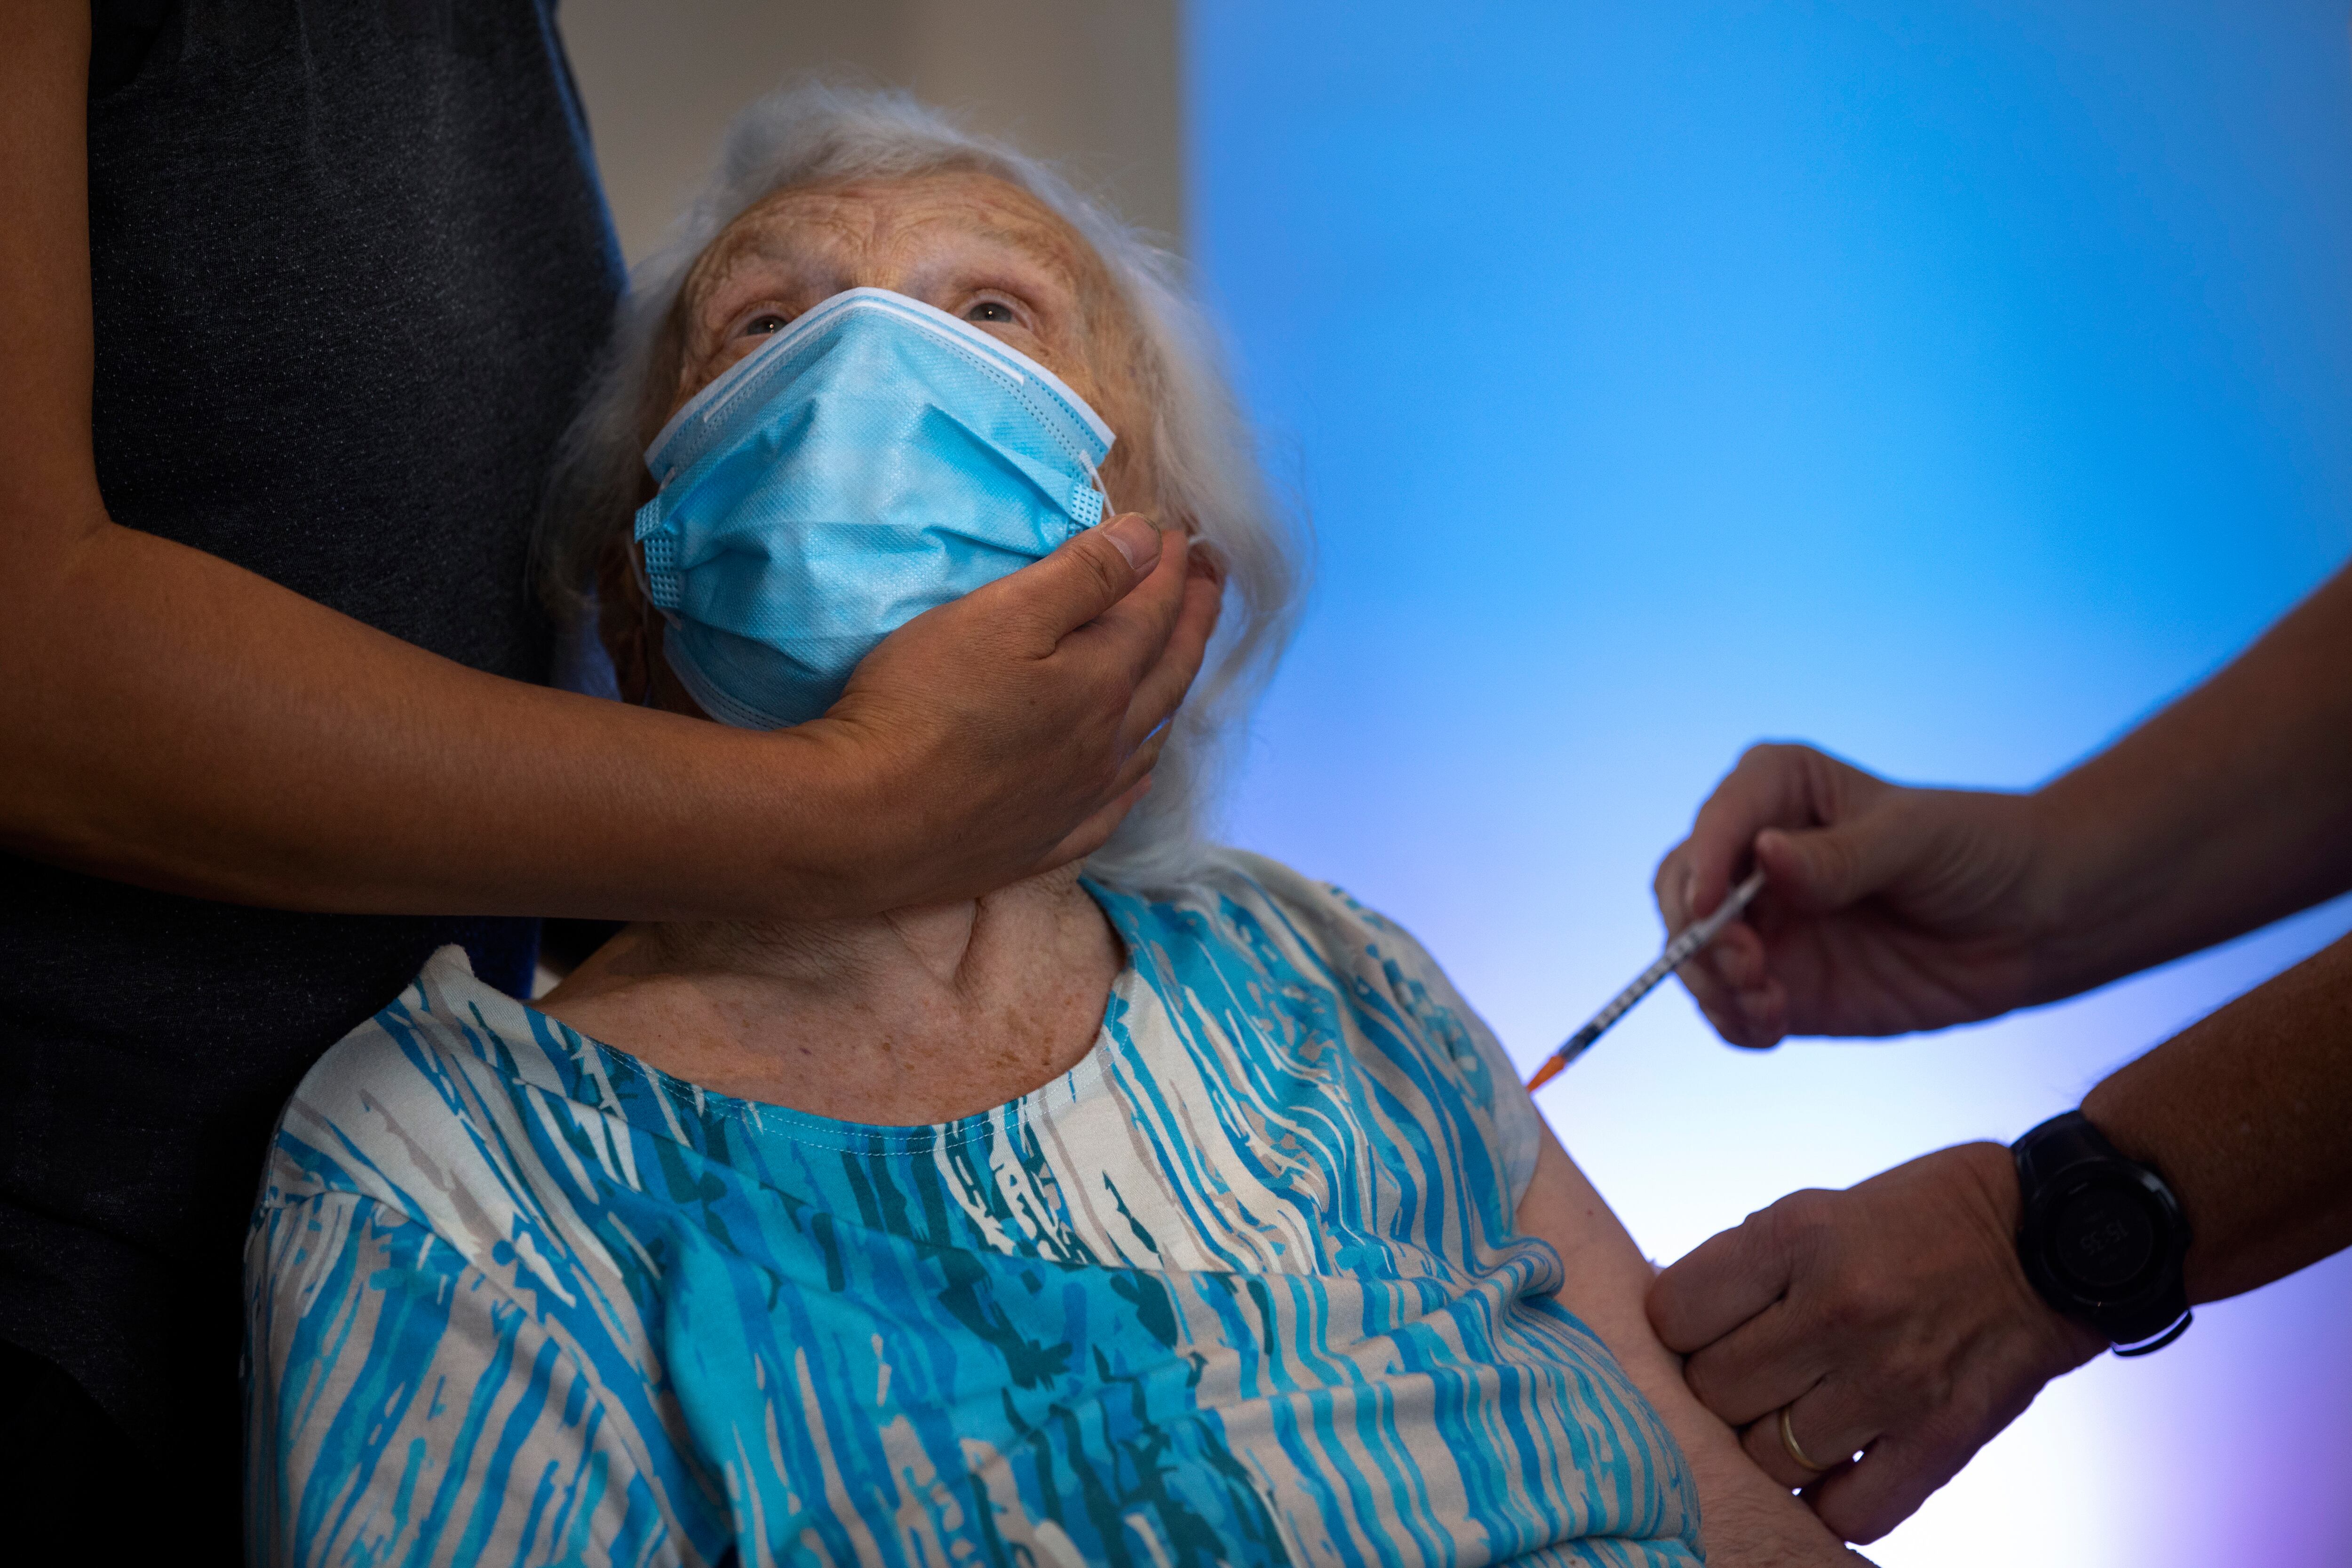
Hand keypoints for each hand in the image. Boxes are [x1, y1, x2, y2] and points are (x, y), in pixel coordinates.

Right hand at [810, 515, 1220, 908]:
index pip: (1152, 612)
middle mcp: (1105, 744)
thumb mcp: (1001, 616)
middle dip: (1194, 618)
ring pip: (1149, 738)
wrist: (864, 823)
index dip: (1170, 567)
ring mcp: (1078, 799)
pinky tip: (1138, 771)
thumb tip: (1147, 542)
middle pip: (1168, 672)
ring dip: (1174, 690)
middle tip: (1213, 579)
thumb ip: (1083, 577)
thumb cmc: (923, 705)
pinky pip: (1114, 806)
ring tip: (1184, 661)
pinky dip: (1137, 775)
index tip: (1181, 533)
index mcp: (1101, 681)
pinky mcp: (1042, 843)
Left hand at [1646, 1143, 2103, 1542]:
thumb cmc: (1915, 1221)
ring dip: (1768, 1447)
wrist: (2049, 1241)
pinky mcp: (1942, 1438)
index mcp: (1797, 1238)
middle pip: (1715, 1394)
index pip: (1675, 1315)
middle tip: (1748, 1378)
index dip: (1676, 1331)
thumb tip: (1670, 1335)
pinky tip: (1833, 1468)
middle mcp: (1839, 1309)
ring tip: (1792, 1416)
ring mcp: (1892, 1381)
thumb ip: (1742, 1271)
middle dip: (1717, 1392)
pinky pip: (1850, 1511)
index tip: (1699, 1332)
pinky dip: (1828, 1503)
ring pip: (1770, 1459)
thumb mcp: (1813, 1212)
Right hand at [1652, 743, 2055, 1047]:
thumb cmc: (1981, 850)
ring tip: (1769, 1004)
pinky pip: (1731, 1007)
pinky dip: (1735, 1020)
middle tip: (1748, 966)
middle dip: (1698, 933)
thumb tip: (1765, 854)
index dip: (1703, 865)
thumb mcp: (1916, 839)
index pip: (1716, 823)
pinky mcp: (1785, 983)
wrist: (2039, 920)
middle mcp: (1756, 858)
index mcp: (1779, 792)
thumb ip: (1839, 855)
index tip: (1713, 908)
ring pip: (1695, 956)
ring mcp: (1767, 924)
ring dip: (1713, 984)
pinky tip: (1773, 1022)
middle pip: (1683, 892)